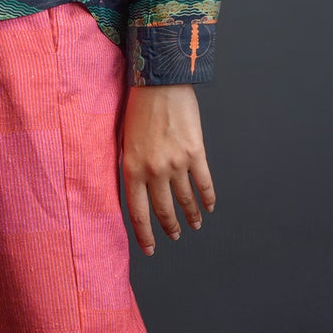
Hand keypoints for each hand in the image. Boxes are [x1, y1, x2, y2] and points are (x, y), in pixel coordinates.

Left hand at [120, 83, 214, 255]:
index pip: (138, 213)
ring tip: (194, 225)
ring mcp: (177, 164)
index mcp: (132, 169)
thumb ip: (130, 167)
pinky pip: (204, 183)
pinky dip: (208, 198)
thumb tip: (136, 190)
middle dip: (170, 228)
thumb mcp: (123, 141)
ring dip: (191, 216)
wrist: (160, 83)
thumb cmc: (137, 108)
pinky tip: (209, 207)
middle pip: (163, 211)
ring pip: (186, 200)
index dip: (144, 235)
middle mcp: (154, 171)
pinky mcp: (196, 153)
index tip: (150, 249)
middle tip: (174, 236)